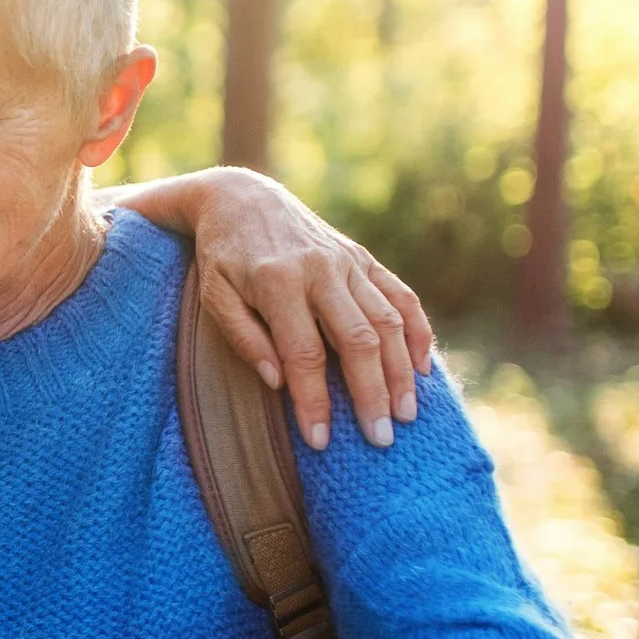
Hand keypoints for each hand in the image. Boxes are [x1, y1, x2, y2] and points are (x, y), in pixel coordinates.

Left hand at [174, 168, 433, 449]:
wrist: (242, 197)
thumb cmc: (221, 256)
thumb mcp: (214, 296)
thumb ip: (243, 338)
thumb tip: (278, 384)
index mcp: (279, 282)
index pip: (304, 354)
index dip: (314, 400)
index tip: (320, 441)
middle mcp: (321, 270)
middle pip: (357, 340)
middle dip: (371, 393)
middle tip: (380, 439)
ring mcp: (349, 262)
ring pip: (388, 321)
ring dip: (401, 371)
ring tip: (407, 415)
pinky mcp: (364, 258)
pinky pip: (401, 296)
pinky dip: (418, 332)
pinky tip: (423, 369)